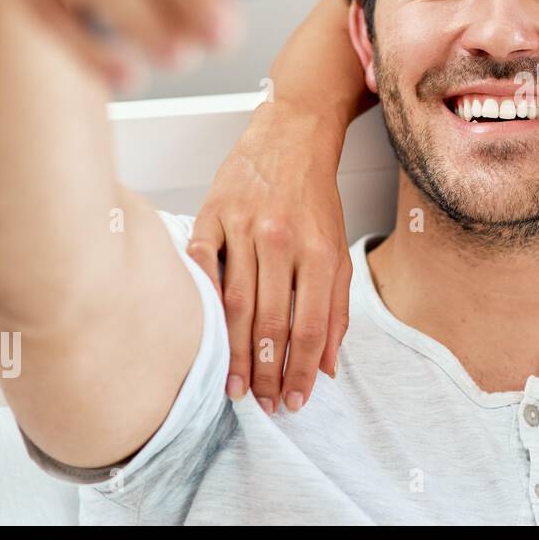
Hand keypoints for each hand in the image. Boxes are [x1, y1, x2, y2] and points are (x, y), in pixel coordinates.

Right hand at [187, 101, 351, 414]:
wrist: (291, 134)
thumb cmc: (314, 198)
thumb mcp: (337, 249)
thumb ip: (336, 308)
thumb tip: (329, 366)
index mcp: (320, 251)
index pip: (311, 327)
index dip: (302, 371)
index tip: (296, 401)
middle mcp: (282, 241)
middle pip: (271, 322)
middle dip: (267, 373)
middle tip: (263, 405)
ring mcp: (244, 227)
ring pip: (235, 303)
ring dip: (234, 352)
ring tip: (235, 388)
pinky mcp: (211, 215)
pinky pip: (201, 267)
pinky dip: (200, 304)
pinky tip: (200, 336)